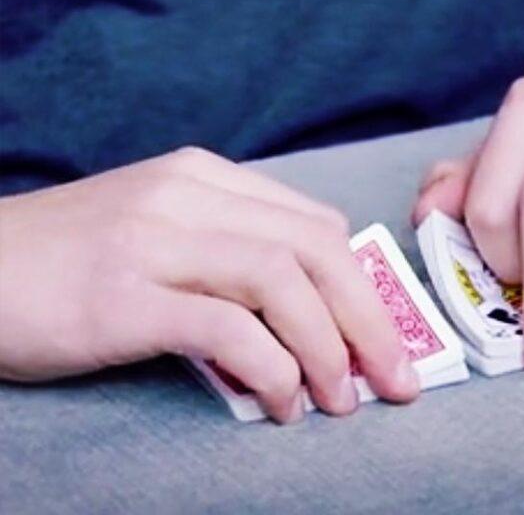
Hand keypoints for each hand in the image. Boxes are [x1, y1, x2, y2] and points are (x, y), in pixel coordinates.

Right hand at [0, 147, 418, 421]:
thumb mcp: (163, 229)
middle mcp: (187, 196)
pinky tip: (282, 402)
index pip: (314, 224)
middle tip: (394, 379)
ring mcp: (155, 240)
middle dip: (367, 317)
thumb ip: (231, 247)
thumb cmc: (75, 258)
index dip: (361, 283)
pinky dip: (271, 367)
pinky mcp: (123, 295)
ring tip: (341, 399)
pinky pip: (226, 327)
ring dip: (328, 347)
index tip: (382, 335)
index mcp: (204, 177)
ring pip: (281, 281)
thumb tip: (310, 300)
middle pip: (314, 249)